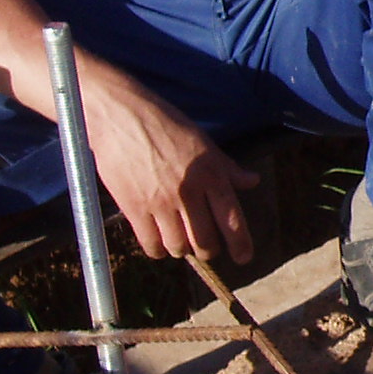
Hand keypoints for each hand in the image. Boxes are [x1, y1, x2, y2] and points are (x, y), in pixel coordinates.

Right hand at [79, 71, 259, 262]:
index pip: (232, 219)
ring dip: (181, 248)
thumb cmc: (163, 123)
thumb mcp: (202, 141)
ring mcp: (161, 202)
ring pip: (178, 247)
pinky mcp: (134, 208)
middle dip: (207, 249)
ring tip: (178, 238)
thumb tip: (252, 181)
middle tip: (204, 246)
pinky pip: (151, 245)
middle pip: (205, 241)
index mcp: (211, 173)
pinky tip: (158, 239)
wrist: (120, 115)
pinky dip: (157, 249)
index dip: (240, 244)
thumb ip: (226, 167)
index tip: (243, 258)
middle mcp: (189, 191)